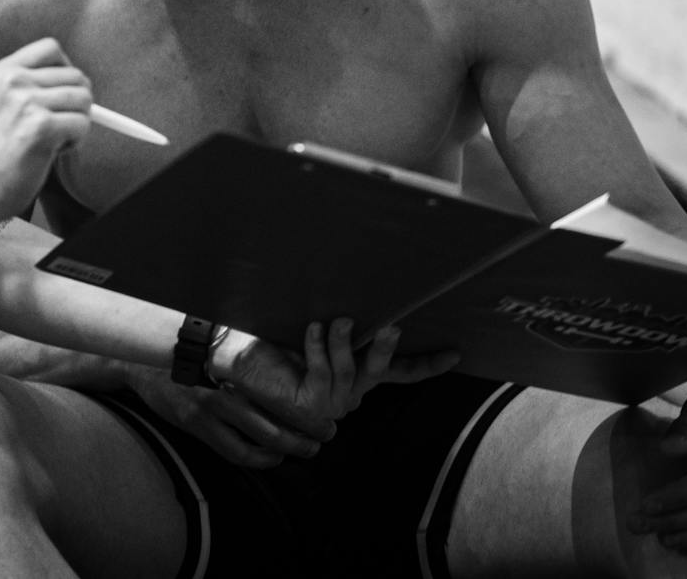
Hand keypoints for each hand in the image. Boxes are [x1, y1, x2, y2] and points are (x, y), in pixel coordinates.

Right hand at [0, 39, 89, 220]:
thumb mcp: (2, 103)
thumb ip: (32, 86)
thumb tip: (81, 84)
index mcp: (2, 71)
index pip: (51, 49)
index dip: (66, 70)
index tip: (60, 93)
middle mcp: (13, 80)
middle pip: (75, 76)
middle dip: (76, 103)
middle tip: (56, 126)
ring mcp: (26, 102)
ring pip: (83, 100)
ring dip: (77, 123)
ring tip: (51, 139)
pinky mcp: (40, 127)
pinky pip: (82, 124)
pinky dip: (74, 142)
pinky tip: (51, 151)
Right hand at [125, 370, 327, 469]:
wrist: (145, 369)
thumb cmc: (191, 359)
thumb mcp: (223, 356)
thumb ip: (252, 366)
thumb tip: (292, 374)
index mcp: (232, 372)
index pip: (275, 397)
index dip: (301, 413)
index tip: (323, 417)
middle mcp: (221, 393)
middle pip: (268, 426)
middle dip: (298, 439)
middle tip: (319, 441)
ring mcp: (206, 413)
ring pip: (251, 444)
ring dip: (280, 452)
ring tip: (299, 451)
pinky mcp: (196, 426)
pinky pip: (232, 451)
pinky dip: (256, 458)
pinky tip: (270, 455)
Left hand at [220, 320, 458, 444]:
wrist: (231, 352)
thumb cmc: (270, 335)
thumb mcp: (314, 323)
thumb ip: (341, 316)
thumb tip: (365, 281)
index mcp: (355, 375)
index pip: (398, 372)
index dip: (426, 364)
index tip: (455, 354)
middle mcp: (347, 393)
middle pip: (379, 371)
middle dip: (385, 349)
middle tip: (393, 326)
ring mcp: (330, 403)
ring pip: (349, 370)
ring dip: (343, 342)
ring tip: (337, 319)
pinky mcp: (309, 405)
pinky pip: (322, 372)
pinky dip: (317, 348)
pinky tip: (312, 329)